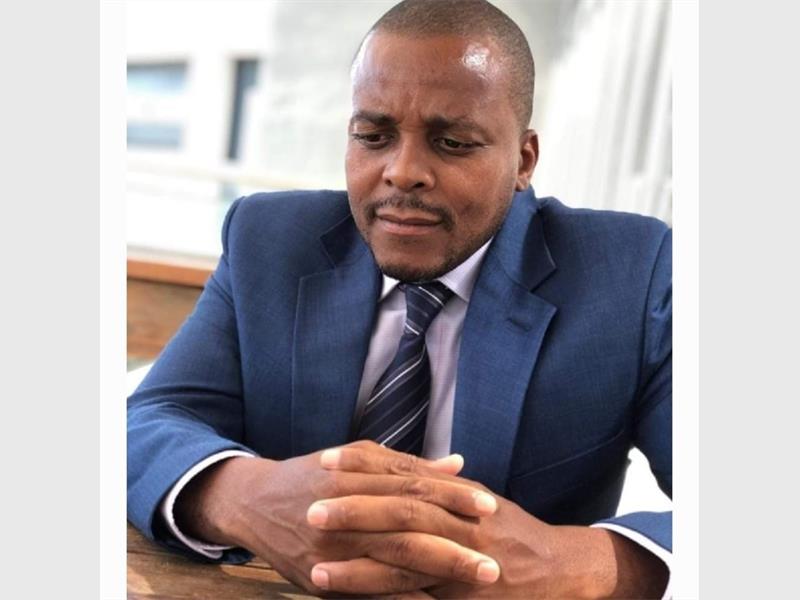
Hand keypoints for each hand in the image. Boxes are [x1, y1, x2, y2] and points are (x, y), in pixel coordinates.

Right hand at [173, 441, 499, 595]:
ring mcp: (330, 548)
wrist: (253, 502)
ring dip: (436, 573)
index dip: (451, 495)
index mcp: (352, 474)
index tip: (489, 505)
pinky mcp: (319, 578)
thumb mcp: (355, 456)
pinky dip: (402, 597)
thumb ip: (405, 464)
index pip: (411, 484)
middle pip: (407, 526)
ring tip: (474, 580)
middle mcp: (342, 509)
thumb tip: (458, 464)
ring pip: (391, 560)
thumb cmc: (313, 475)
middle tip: (494, 560)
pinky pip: (368, 590)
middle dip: (453, 544)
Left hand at [311, 448, 668, 597]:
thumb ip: (444, 482)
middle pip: (402, 513)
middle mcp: (461, 524)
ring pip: (407, 562)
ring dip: (360, 566)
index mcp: (459, 495)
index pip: (404, 474)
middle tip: (310, 510)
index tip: (326, 460)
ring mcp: (463, 564)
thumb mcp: (478, 497)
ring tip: (316, 567)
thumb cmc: (513, 529)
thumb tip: (413, 462)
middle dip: (355, 512)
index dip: (364, 467)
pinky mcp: (465, 599)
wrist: (560, 568)